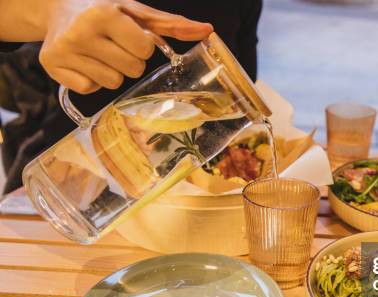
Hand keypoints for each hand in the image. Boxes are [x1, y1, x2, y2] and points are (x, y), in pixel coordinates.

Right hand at [39, 0, 212, 93]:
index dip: (141, 45)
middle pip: (131, 70)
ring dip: (112, 71)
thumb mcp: (136, 11)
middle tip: (114, 44)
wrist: (56, 7)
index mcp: (104, 14)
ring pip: (113, 83)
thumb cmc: (103, 9)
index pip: (143, 50)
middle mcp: (81, 32)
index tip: (128, 35)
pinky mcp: (52, 67)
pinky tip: (85, 61)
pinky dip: (91, 79)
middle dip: (129, 60)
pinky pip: (90, 89)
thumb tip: (207, 30)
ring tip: (99, 52)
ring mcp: (64, 51)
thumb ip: (172, 24)